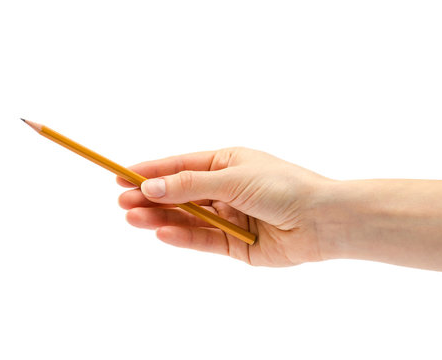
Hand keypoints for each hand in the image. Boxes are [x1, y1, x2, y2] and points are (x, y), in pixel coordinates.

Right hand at [117, 147, 338, 265]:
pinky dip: (183, 237)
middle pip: (180, 194)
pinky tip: (162, 232)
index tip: (120, 175)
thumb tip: (150, 187)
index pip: (180, 166)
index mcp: (226, 163)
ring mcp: (230, 217)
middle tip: (121, 203)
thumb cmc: (282, 187)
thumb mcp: (232, 178)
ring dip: (161, 217)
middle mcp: (226, 189)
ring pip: (188, 218)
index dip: (150, 172)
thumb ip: (190, 185)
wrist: (321, 220)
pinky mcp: (236, 244)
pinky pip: (204, 240)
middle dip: (151, 198)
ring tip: (133, 219)